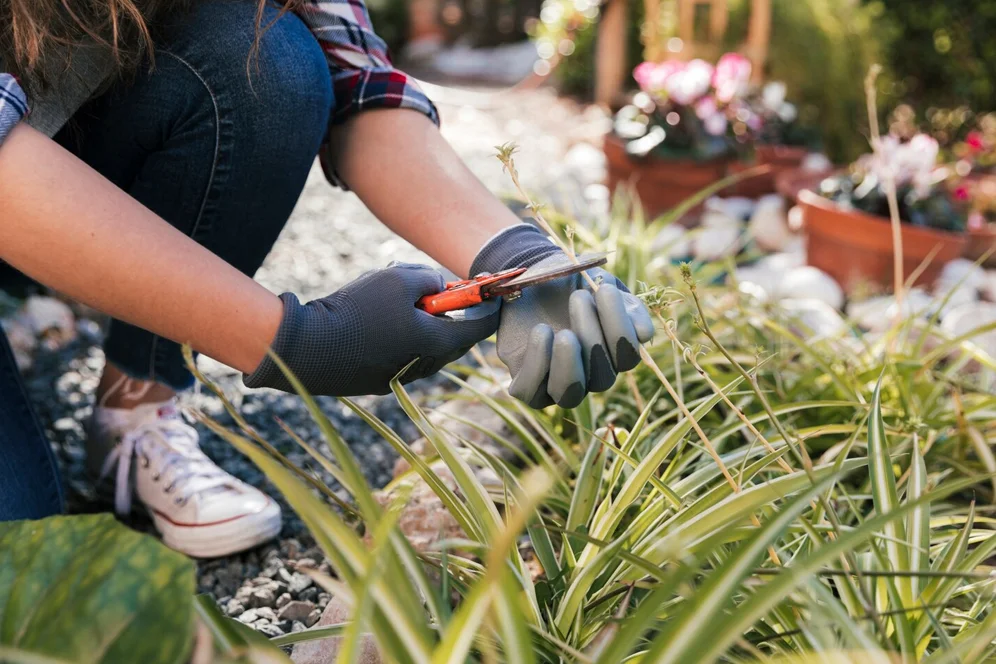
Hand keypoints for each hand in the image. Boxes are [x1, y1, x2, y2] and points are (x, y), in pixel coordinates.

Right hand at [244, 263, 498, 395]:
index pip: (479, 329)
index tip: (495, 295)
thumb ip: (428, 278)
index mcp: (436, 343)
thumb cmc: (356, 310)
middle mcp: (424, 366)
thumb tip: (438, 285)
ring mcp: (401, 377)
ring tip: (398, 299)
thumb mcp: (398, 278)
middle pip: (452, 339)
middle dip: (452, 314)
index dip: (490, 309)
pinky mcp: (379, 381)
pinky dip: (403, 336)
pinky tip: (378, 318)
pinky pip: (403, 355)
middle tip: (444, 292)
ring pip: (427, 347)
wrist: (307, 348)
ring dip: (424, 324)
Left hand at [470, 225, 654, 407]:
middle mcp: (589, 374)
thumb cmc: (570, 283)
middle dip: (593, 338)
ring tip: (563, 332)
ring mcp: (558, 383)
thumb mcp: (601, 284)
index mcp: (612, 352)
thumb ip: (626, 304)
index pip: (627, 357)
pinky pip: (533, 394)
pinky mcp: (528, 384)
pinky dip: (538, 365)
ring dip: (569, 364)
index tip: (605, 290)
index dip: (621, 328)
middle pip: (602, 378)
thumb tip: (643, 333)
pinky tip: (541, 331)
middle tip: (578, 297)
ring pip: (570, 395)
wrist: (529, 279)